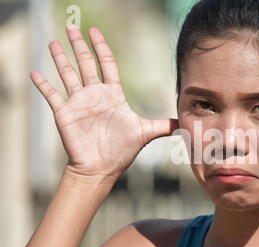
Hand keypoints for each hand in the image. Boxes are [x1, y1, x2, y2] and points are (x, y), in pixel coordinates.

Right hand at [30, 25, 178, 181]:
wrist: (102, 168)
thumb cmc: (122, 151)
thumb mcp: (146, 133)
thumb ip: (164, 125)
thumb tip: (185, 124)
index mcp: (113, 95)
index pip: (107, 65)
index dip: (101, 47)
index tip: (95, 33)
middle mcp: (95, 95)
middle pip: (85, 63)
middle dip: (79, 45)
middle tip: (72, 27)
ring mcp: (78, 103)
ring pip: (67, 74)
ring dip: (59, 58)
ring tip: (52, 42)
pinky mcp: (65, 113)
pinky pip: (51, 95)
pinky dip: (43, 84)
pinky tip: (35, 73)